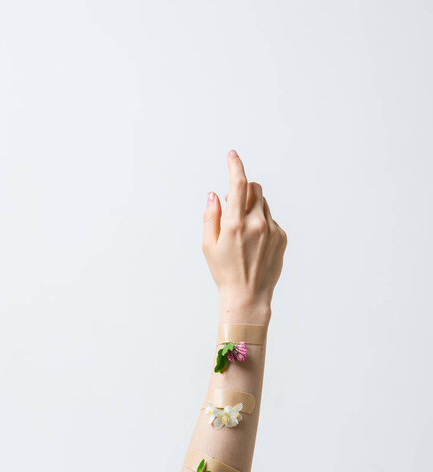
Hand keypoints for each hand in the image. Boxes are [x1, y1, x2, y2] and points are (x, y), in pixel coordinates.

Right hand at [202, 150, 286, 320]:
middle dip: (244, 189)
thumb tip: (215, 194)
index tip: (233, 155)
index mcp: (235, 224)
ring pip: (263, 203)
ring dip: (253, 207)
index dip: (235, 165)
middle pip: (255, 188)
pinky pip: (271, 219)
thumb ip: (211, 215)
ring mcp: (272, 230)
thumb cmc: (224, 272)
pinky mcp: (282, 237)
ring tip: (243, 231)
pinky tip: (254, 243)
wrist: (249, 297)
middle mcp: (256, 223)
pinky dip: (261, 222)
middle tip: (233, 205)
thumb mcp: (207, 245)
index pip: (238, 184)